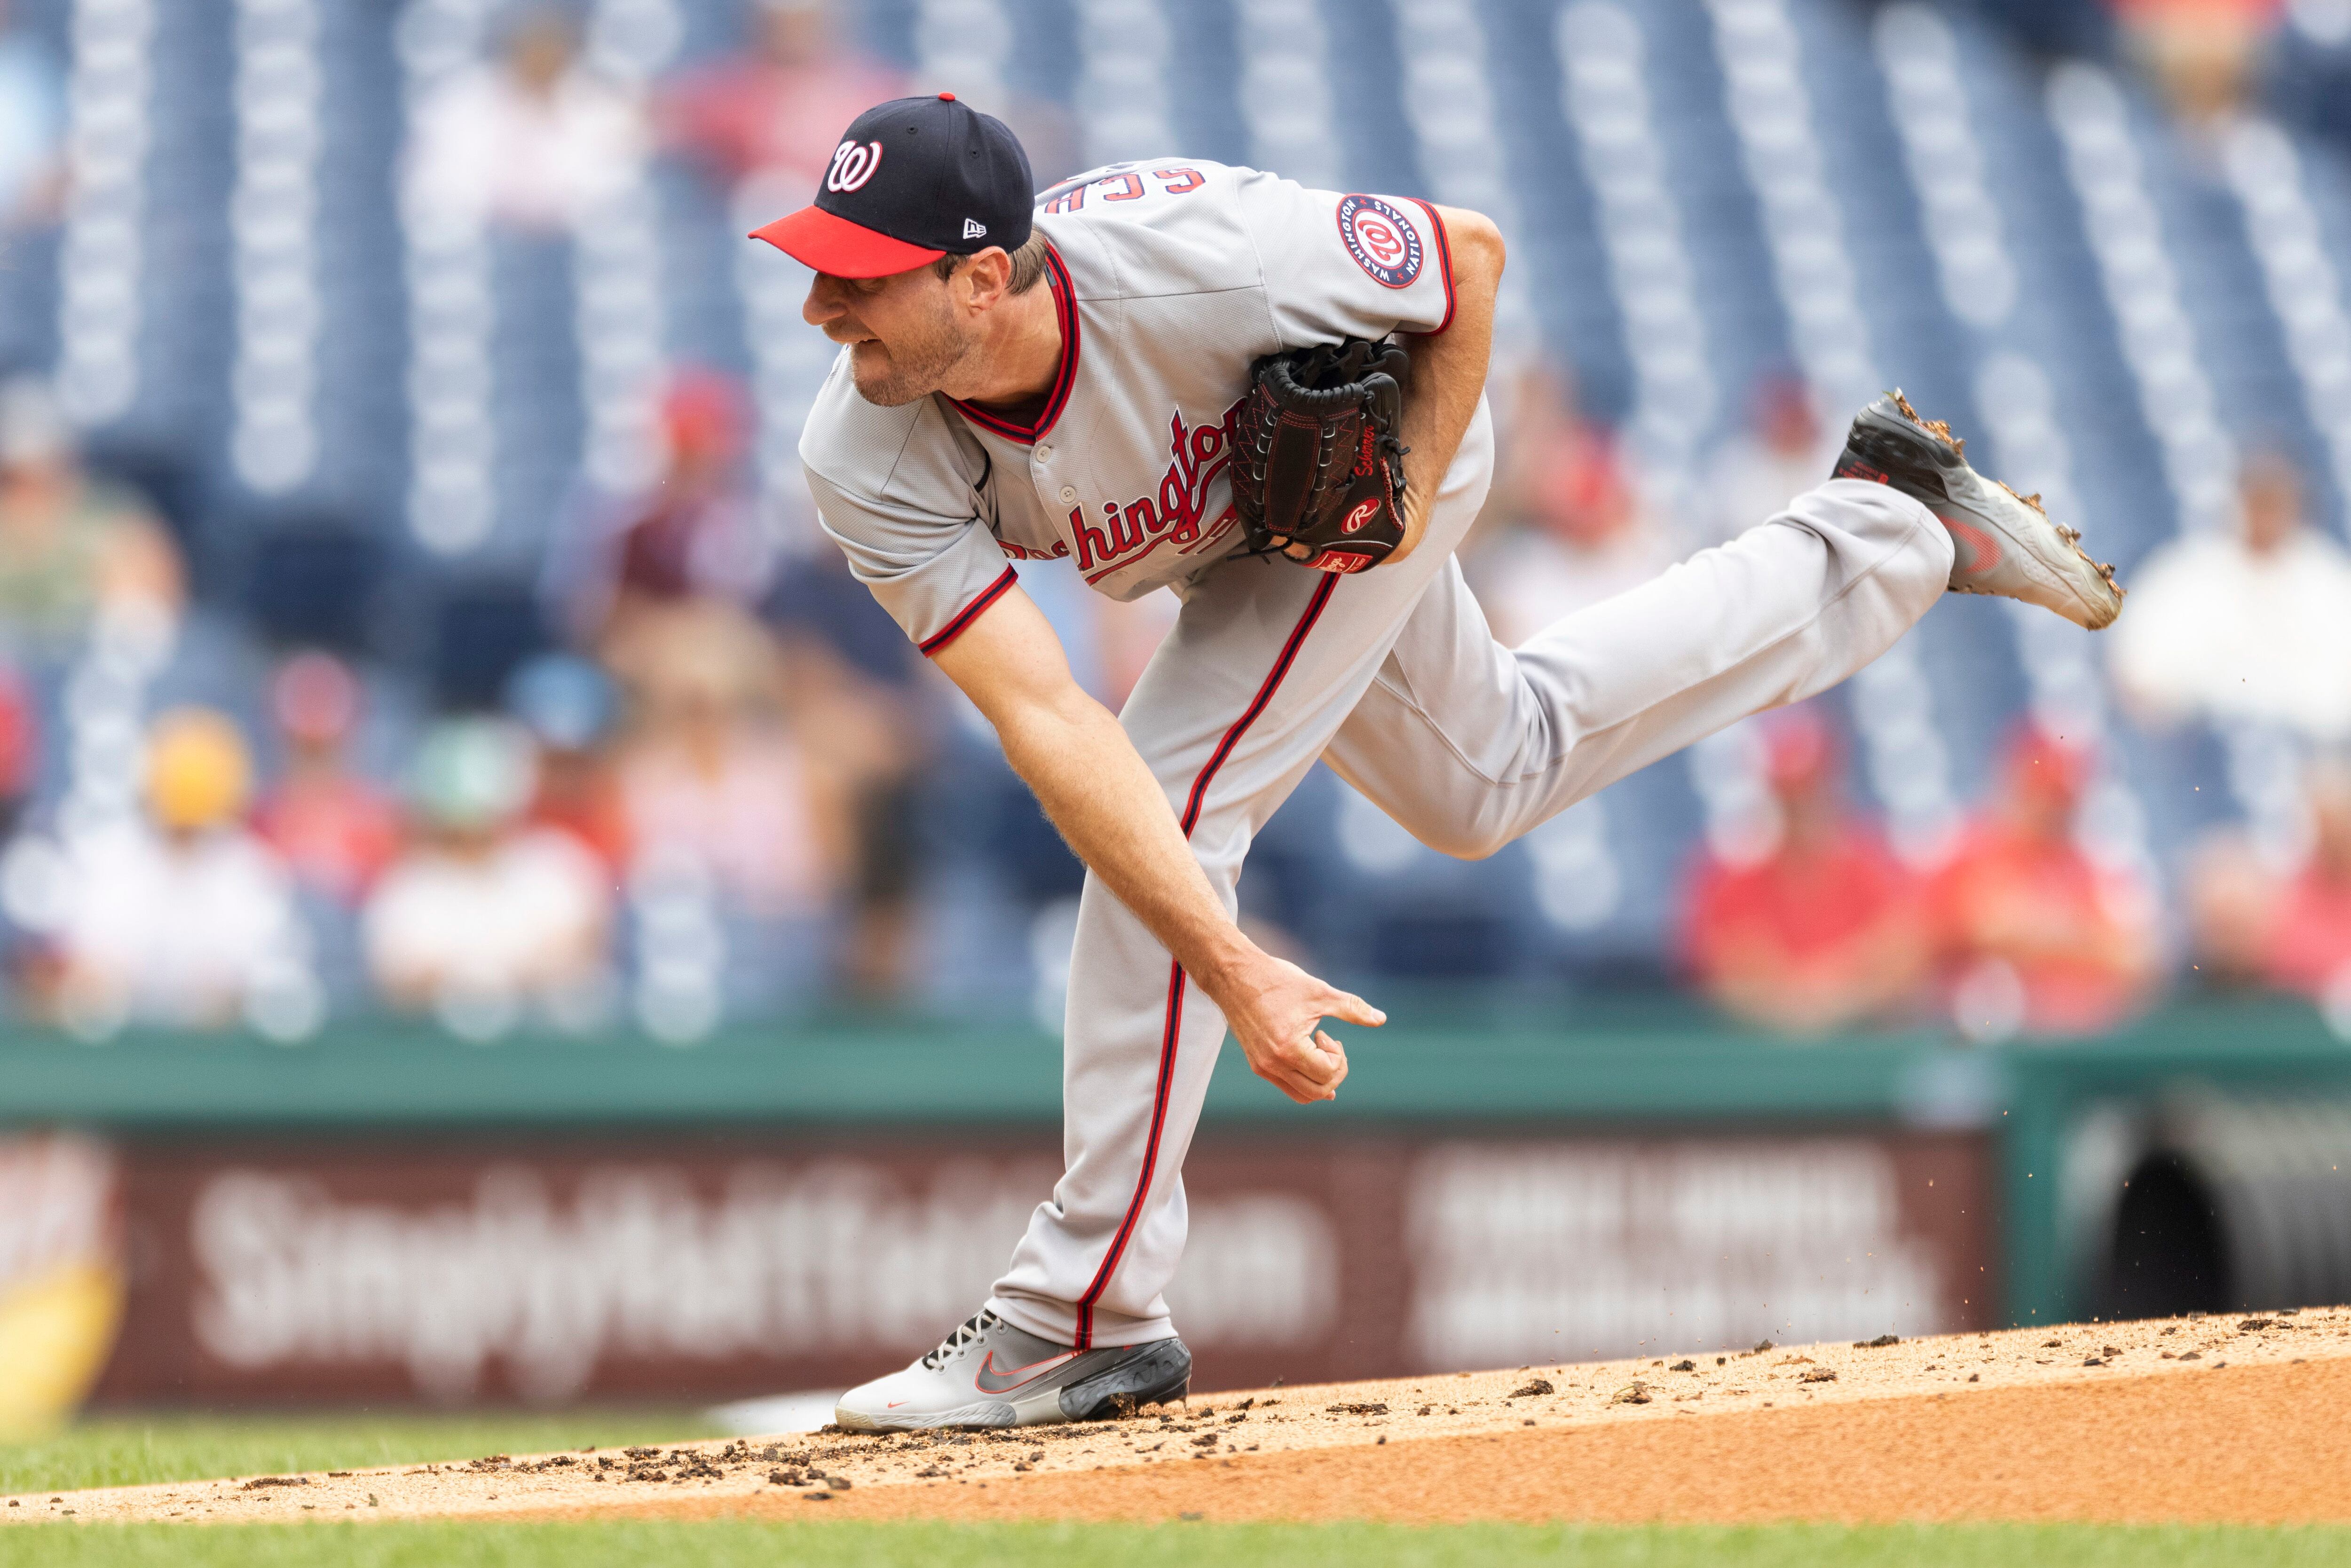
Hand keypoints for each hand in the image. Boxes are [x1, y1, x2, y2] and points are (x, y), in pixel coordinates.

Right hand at [1208, 952, 1383, 1103]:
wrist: (1234, 976)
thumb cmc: (1277, 981)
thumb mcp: (1319, 992)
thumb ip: (1352, 1007)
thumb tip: (1382, 1019)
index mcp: (1288, 1048)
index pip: (1327, 1074)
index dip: (1339, 1057)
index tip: (1327, 1033)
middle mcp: (1273, 1064)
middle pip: (1318, 1091)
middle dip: (1335, 1071)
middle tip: (1330, 1044)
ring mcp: (1263, 1067)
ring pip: (1302, 1095)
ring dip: (1320, 1079)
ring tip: (1319, 1051)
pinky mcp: (1257, 1064)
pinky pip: (1287, 1086)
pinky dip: (1304, 1079)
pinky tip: (1312, 1059)